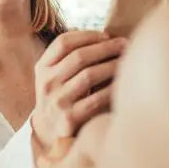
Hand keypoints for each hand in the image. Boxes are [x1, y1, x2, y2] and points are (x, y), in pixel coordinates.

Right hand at [31, 31, 125, 153]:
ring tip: (127, 60)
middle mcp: (46, 83)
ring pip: (89, 75)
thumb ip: (68, 56)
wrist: (50, 133)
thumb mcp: (54, 75)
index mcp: (42, 68)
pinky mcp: (69, 119)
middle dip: (106, 47)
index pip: (63, 42)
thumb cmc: (61, 96)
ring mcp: (57, 101)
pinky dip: (112, 88)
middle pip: (78, 57)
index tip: (106, 35)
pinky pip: (96, 99)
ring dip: (112, 65)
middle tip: (124, 44)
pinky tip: (123, 83)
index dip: (87, 35)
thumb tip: (101, 34)